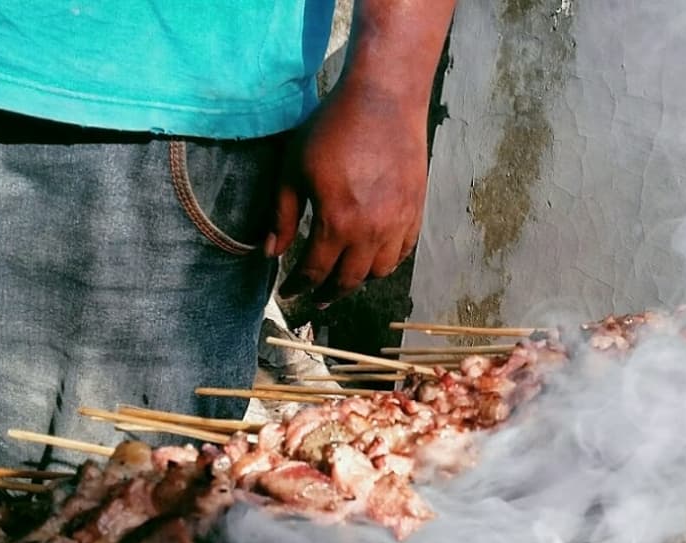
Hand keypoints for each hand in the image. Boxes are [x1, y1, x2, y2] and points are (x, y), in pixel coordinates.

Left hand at [268, 80, 427, 306]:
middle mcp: (371, 231)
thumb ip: (282, 215)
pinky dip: (387, 262)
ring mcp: (398, 223)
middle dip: (328, 294)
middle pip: (348, 280)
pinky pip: (402, 252)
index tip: (288, 293)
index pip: (314, 271)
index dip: (298, 287)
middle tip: (315, 300)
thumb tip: (270, 253)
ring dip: (358, 280)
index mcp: (337, 223)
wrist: (384, 100)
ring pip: (379, 271)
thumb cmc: (332, 128)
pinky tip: (374, 259)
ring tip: (344, 279)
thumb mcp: (293, 169)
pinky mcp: (415, 211)